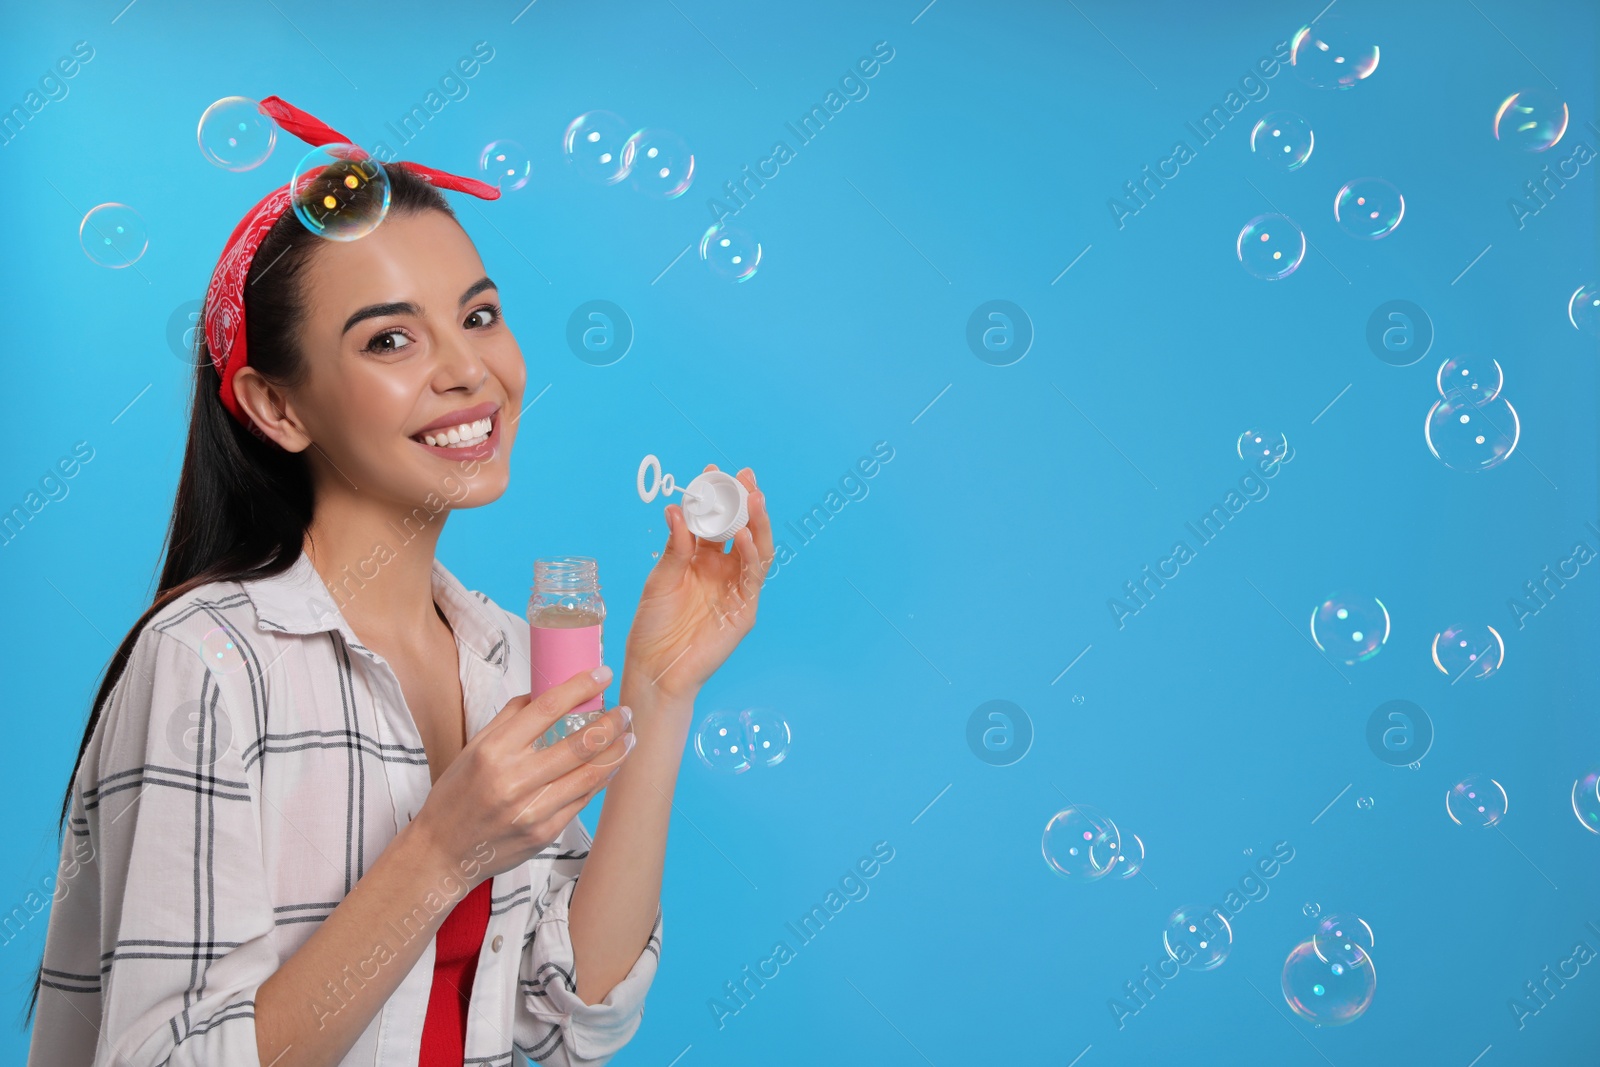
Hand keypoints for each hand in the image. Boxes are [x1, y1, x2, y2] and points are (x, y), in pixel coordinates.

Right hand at [410, 666, 634, 884]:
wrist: (443, 851)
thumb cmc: (458, 794)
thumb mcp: (474, 748)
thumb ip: (510, 718)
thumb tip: (546, 690)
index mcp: (493, 751)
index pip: (547, 709)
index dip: (581, 687)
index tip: (603, 675)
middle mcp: (513, 780)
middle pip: (578, 742)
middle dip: (611, 722)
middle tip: (625, 710)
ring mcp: (531, 810)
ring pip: (589, 774)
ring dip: (616, 751)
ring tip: (629, 736)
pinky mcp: (544, 833)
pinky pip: (582, 800)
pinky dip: (601, 779)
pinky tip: (611, 765)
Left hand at [626, 465, 772, 703]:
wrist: (655, 668)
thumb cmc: (653, 626)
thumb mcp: (660, 579)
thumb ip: (675, 547)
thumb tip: (678, 509)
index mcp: (700, 560)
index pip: (713, 522)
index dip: (714, 498)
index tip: (711, 472)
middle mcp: (722, 571)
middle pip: (740, 530)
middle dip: (744, 502)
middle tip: (744, 476)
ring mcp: (736, 589)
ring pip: (756, 549)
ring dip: (757, 523)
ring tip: (754, 497)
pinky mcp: (744, 610)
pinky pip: (753, 577)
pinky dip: (752, 555)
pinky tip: (745, 535)